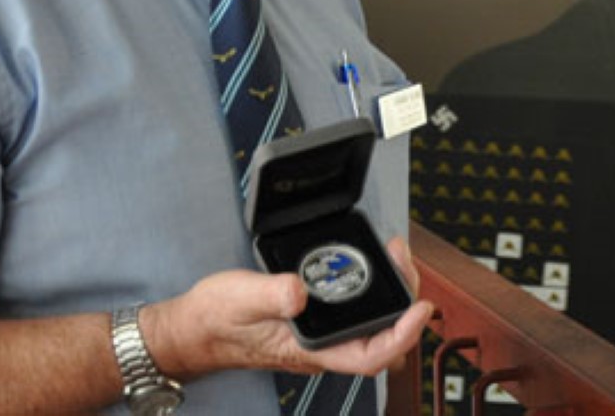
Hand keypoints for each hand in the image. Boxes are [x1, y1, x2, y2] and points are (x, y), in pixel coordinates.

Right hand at [143, 237, 433, 381]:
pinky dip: (372, 289)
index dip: (402, 335)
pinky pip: (356, 312)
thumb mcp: (242, 298)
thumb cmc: (215, 320)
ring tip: (396, 257)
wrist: (195, 328)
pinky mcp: (315, 321)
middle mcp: (323, 347)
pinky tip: (372, 266)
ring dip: (391, 294)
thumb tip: (300, 291)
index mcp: (312, 350)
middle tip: (403, 261)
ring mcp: (321, 336)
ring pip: (373, 325)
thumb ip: (272, 294)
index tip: (420, 309)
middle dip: (403, 301)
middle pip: (382, 337)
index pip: (371, 355)